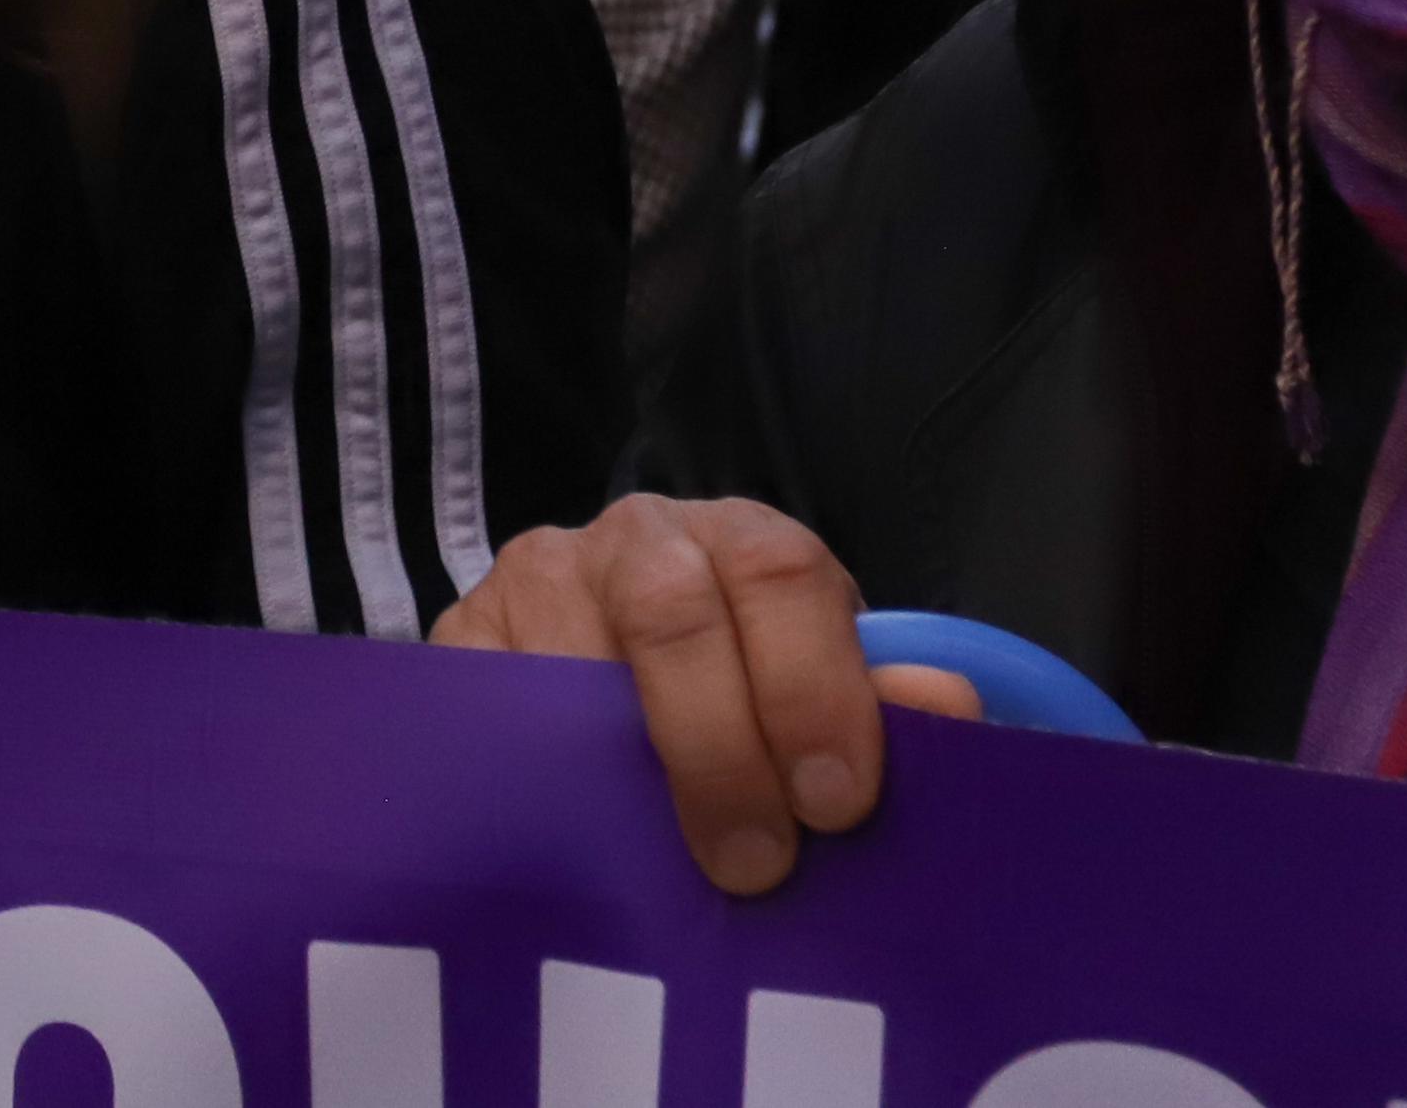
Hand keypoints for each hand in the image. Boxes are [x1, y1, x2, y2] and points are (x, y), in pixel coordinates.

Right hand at [436, 494, 983, 894]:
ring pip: (571, 661)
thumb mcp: (815, 695)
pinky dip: (530, 777)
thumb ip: (878, 705)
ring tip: (661, 867)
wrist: (600, 674)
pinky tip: (573, 840)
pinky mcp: (459, 642)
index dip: (815, 686)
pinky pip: (485, 707)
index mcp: (740, 539)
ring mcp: (536, 580)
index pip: (782, 572)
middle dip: (722, 745)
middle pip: (673, 610)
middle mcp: (636, 539)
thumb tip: (948, 707)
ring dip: (624, 776)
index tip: (838, 801)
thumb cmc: (740, 701)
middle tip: (756, 863)